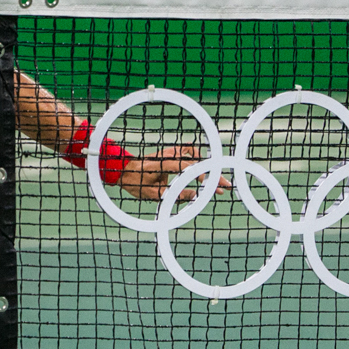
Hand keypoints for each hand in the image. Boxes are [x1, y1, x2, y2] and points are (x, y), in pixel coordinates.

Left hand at [115, 145, 230, 202]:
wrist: (123, 170)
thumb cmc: (136, 182)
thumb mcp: (154, 194)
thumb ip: (175, 195)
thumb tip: (194, 196)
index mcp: (166, 164)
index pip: (192, 169)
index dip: (207, 178)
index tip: (217, 187)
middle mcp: (170, 156)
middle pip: (198, 163)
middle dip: (213, 175)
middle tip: (224, 187)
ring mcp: (170, 153)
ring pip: (195, 155)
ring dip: (206, 166)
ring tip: (214, 180)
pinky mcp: (170, 153)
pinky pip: (188, 152)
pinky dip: (197, 158)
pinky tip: (199, 170)